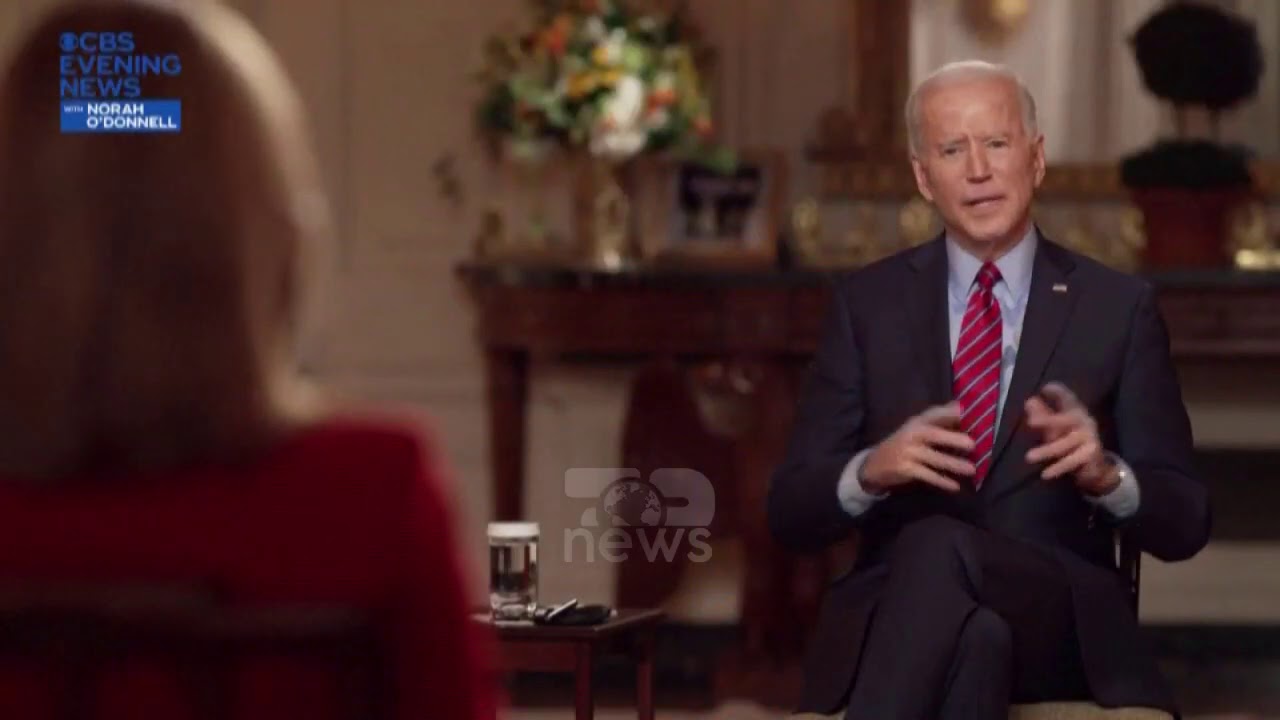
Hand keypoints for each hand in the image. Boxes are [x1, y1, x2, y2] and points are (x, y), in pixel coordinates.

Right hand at [861, 402, 975, 494]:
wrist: (873, 464)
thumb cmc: (902, 445)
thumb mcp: (915, 429)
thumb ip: (937, 419)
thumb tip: (961, 406)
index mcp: (915, 423)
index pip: (932, 414)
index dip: (947, 412)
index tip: (965, 411)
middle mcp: (911, 435)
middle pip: (932, 435)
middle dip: (952, 439)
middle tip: (972, 445)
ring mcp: (907, 452)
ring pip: (933, 458)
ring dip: (953, 464)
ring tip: (971, 469)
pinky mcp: (905, 469)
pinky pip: (927, 475)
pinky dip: (941, 481)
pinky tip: (955, 486)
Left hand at [1024, 382, 1117, 495]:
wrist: (1096, 466)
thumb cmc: (1069, 440)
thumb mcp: (1054, 427)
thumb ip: (1043, 415)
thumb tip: (1029, 402)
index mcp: (1075, 411)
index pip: (1068, 398)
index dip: (1059, 392)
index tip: (1046, 388)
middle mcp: (1084, 420)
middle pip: (1066, 419)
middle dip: (1048, 420)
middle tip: (1030, 422)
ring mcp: (1089, 437)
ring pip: (1065, 443)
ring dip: (1047, 451)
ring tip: (1029, 458)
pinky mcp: (1091, 453)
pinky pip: (1071, 461)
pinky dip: (1058, 467)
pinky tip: (1045, 474)